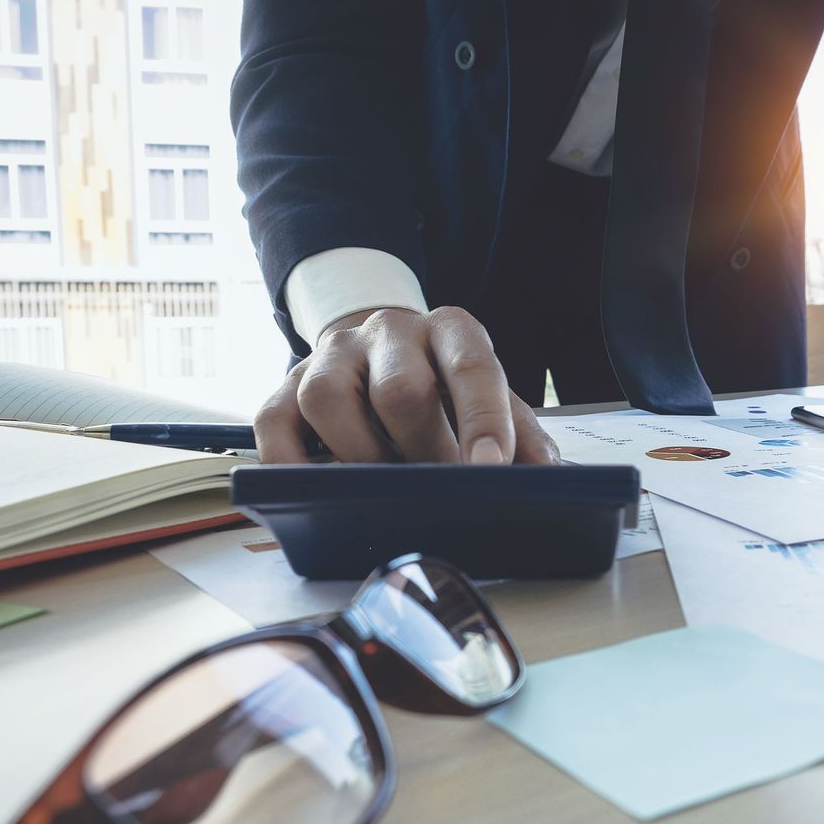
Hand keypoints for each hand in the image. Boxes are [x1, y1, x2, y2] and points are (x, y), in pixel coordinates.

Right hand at [253, 306, 559, 464]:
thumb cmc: (444, 386)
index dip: (483, 420)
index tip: (490, 470)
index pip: (471, 368)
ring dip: (359, 457)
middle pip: (400, 388)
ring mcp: (333, 354)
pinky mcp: (286, 384)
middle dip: (423, 451)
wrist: (377, 346)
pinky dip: (292, 465)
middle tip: (439, 494)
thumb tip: (547, 480)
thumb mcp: (492, 398)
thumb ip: (522, 434)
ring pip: (329, 399)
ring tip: (383, 491)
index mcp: (451, 329)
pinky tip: (318, 491)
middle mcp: (390, 331)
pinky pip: (276, 424)